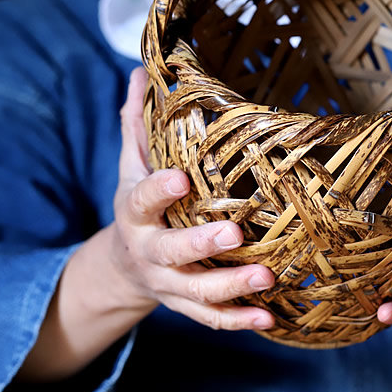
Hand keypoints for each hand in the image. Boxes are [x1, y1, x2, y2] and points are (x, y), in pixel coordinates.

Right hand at [110, 67, 275, 330]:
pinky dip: (238, 322)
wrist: (122, 266)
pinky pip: (210, 318)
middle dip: (200, 244)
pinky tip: (269, 317)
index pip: (143, 199)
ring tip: (267, 277)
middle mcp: (150, 251)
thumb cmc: (139, 203)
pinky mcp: (185, 305)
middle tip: (234, 232)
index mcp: (136, 211)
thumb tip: (139, 69)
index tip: (181, 178)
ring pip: (196, 291)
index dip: (160, 191)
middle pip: (171, 252)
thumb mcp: (131, 164)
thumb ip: (137, 123)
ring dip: (231, 287)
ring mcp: (167, 283)